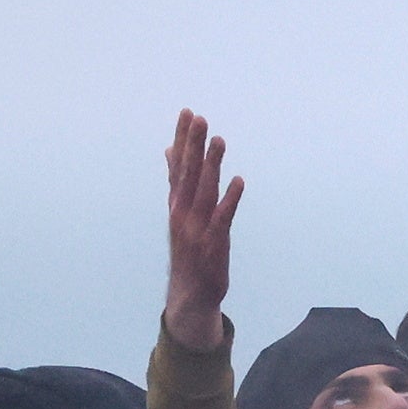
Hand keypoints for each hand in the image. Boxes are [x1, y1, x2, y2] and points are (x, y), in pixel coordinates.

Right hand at [164, 111, 242, 354]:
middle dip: (193, 145)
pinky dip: (230, 199)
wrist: (189, 295)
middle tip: (198, 118)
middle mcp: (183, 213)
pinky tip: (238, 181)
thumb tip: (169, 151)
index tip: (187, 113)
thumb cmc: (188, 250)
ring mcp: (197, 228)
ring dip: (211, 165)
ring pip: (204, 191)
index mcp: (176, 204)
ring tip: (219, 140)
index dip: (182, 139)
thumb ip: (176, 181)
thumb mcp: (179, 212)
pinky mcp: (214, 244)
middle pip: (188, 174)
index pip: (178, 165)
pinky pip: (223, 218)